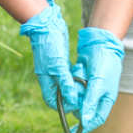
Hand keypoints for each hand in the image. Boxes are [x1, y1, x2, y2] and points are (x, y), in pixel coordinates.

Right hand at [18, 0, 81, 116]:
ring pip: (66, 86)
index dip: (65, 106)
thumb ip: (65, 83)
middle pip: (61, 95)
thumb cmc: (49, 46)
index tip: (78, 104)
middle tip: (85, 95)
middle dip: (72, 97)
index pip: (54, 102)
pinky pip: (68, 76)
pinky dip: (75, 78)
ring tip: (86, 87)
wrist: (47, 26)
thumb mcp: (58, 66)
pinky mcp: (60, 64)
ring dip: (75, 87)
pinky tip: (83, 76)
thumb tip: (72, 100)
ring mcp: (54, 71)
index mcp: (46, 82)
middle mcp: (49, 79)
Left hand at [63, 28, 125, 132]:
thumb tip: (84, 121)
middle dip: (76, 100)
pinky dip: (74, 77)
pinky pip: (71, 86)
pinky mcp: (80, 81)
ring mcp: (87, 90)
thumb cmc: (105, 64)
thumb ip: (91, 102)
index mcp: (105, 102)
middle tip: (76, 87)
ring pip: (74, 97)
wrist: (101, 43)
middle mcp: (96, 98)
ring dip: (75, 86)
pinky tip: (80, 67)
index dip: (79, 130)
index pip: (92, 121)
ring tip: (81, 71)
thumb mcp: (98, 83)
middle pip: (80, 110)